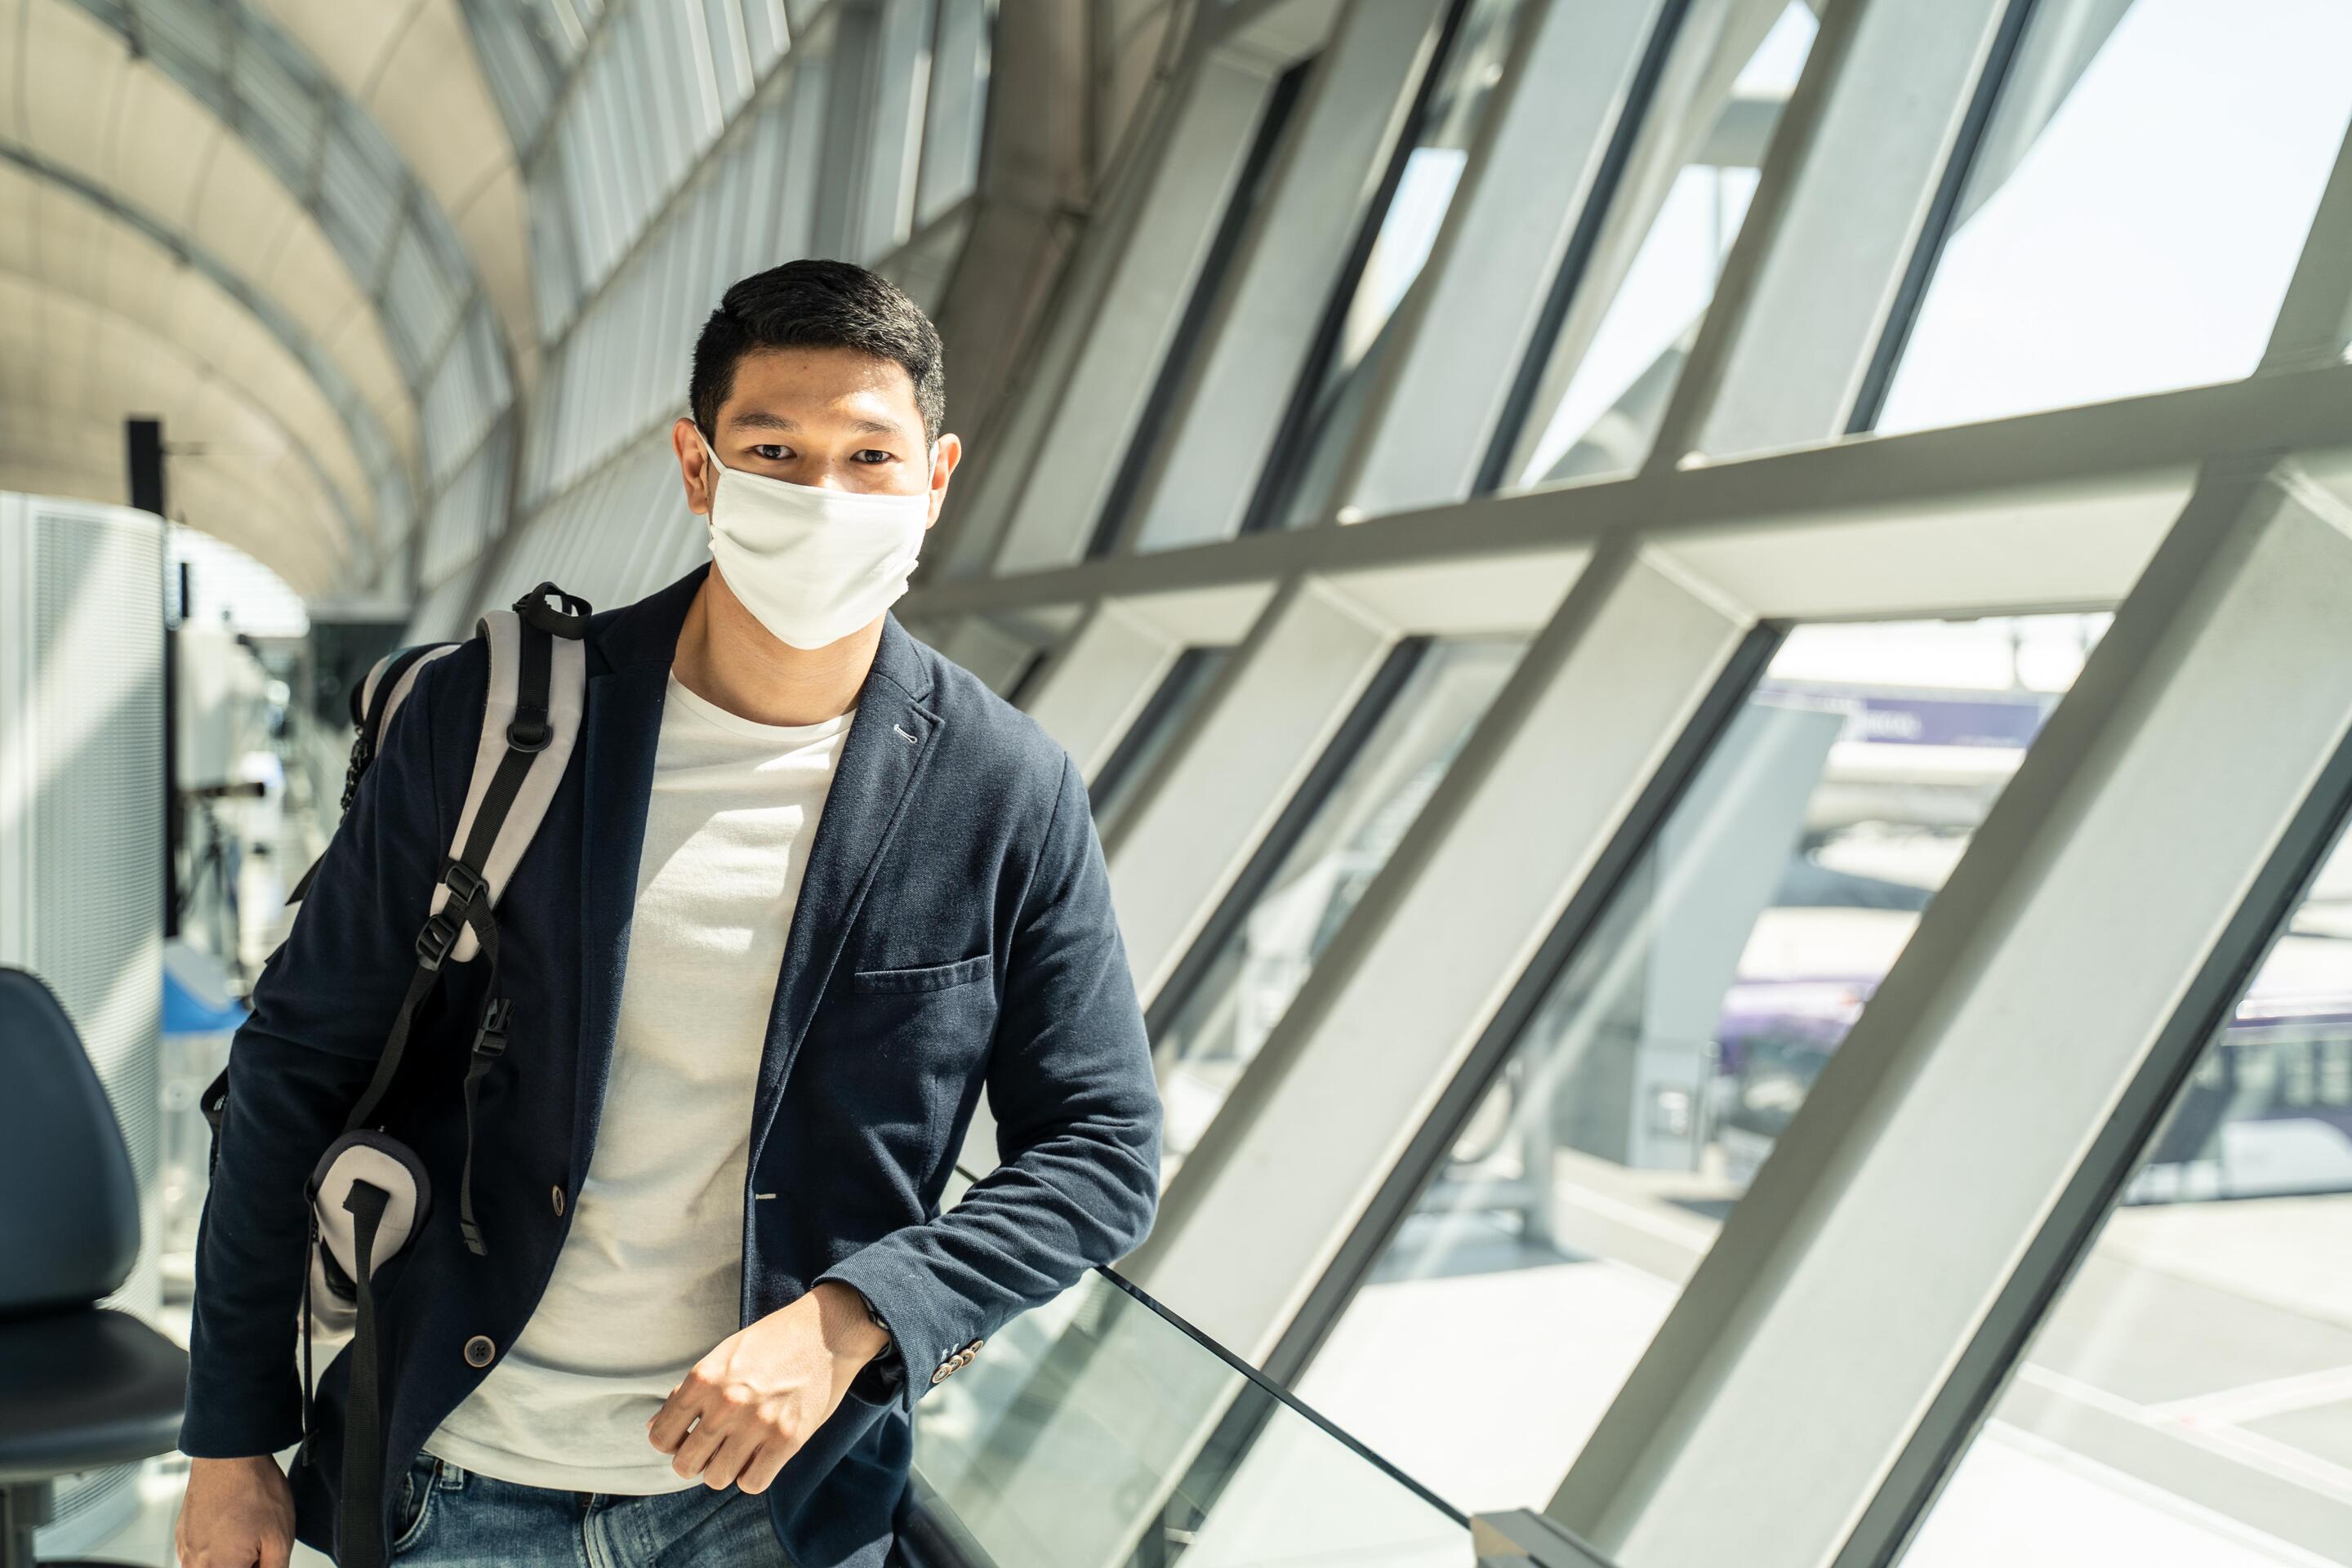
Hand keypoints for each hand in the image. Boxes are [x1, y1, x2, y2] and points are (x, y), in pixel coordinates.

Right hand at [176, 1453, 294, 1567]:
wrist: (230, 1456)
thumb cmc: (252, 1489)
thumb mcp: (280, 1538)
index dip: (258, 1565)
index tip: (263, 1556)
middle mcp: (194, 1564)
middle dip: (245, 1563)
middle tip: (258, 1544)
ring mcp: (185, 1549)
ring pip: (212, 1565)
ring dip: (231, 1557)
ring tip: (247, 1531)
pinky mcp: (182, 1534)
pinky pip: (201, 1552)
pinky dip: (218, 1545)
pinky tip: (234, 1525)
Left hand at [647, 1281, 888, 1493]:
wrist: (827, 1331)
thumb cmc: (772, 1341)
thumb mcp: (723, 1355)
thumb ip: (689, 1392)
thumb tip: (655, 1429)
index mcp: (704, 1378)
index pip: (661, 1436)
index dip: (669, 1444)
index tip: (684, 1439)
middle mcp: (726, 1403)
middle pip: (686, 1464)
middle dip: (693, 1463)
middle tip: (710, 1451)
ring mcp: (758, 1423)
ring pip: (716, 1478)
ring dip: (723, 1470)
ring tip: (736, 1453)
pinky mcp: (788, 1439)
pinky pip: (752, 1483)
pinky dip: (751, 1477)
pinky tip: (759, 1458)